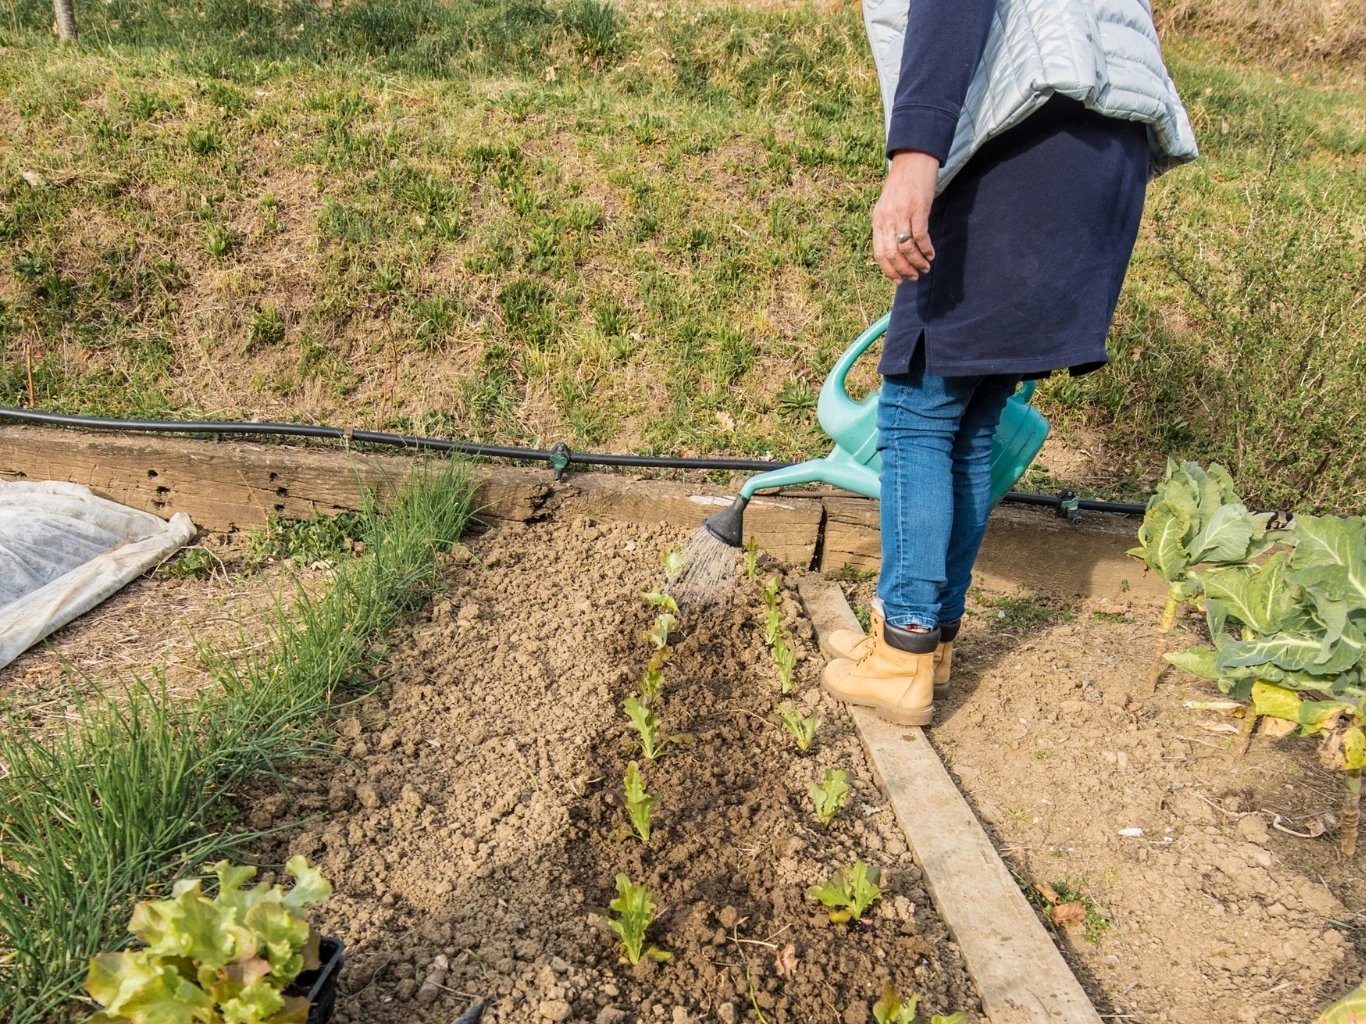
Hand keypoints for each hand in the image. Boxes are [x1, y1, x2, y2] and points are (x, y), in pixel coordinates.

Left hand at [872, 150, 938, 282]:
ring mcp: (902, 213)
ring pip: (906, 248)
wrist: (913, 160)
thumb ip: (888, 226)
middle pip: (892, 254)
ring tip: (925, 268)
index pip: (879, 253)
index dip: (888, 270)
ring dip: (916, 262)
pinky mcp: (918, 208)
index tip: (898, 280)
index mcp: (878, 220)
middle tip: (914, 277)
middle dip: (903, 270)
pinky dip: (926, 249)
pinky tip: (930, 254)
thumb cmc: (902, 185)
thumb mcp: (888, 207)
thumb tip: (895, 251)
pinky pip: (920, 236)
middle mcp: (887, 218)